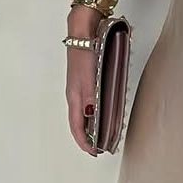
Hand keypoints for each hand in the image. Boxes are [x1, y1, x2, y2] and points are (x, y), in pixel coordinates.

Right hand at [66, 8, 98, 156]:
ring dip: (94, 124)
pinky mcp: (88, 78)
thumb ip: (92, 98)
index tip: (95, 152)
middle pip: (80, 121)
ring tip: (106, 131)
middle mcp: (76, 94)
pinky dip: (98, 110)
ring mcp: (81, 86)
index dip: (85, 142)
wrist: (83, 30)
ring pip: (86, 111)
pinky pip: (91, 100)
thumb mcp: (89, 79)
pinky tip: (107, 108)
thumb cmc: (83, 53)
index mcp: (74, 97)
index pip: (77, 126)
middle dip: (90, 136)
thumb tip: (94, 118)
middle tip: (103, 144)